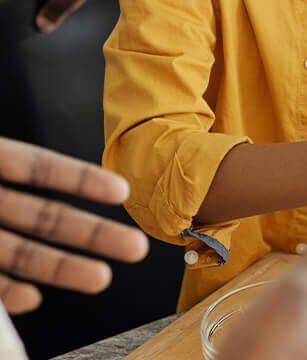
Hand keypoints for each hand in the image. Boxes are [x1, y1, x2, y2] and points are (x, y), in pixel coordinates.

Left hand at [0, 137, 148, 313]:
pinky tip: (31, 298)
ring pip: (21, 252)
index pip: (38, 167)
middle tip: (135, 248)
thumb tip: (16, 182)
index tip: (121, 191)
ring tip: (101, 279)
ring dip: (62, 268)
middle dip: (93, 233)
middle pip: (45, 216)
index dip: (80, 178)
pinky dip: (8, 293)